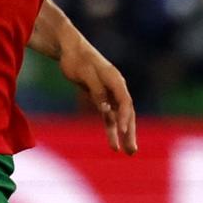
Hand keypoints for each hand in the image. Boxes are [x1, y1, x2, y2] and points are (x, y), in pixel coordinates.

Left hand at [58, 36, 137, 154]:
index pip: (125, 102)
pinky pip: (109, 117)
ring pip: (119, 117)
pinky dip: (111, 130)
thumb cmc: (77, 60)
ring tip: (127, 152)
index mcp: (115, 80)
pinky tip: (113, 145)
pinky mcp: (101, 98)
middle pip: (127, 113)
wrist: (70, 50)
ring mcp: (110, 94)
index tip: (122, 131)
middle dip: (129, 132)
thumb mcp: (85, 74)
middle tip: (132, 151)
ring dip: (123, 135)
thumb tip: (106, 109)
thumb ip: (96, 91)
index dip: (124, 117)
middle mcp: (117, 88)